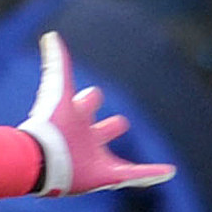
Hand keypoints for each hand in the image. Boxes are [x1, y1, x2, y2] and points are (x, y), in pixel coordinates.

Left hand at [21, 33, 175, 196]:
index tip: (94, 95)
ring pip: (116, 155)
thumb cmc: (50, 124)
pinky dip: (152, 173)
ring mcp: (94, 158)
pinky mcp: (103, 176)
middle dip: (109, 126)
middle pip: (102, 129)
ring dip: (130, 158)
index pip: (89, 101)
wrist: (40, 159)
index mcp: (76, 116)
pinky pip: (133, 175)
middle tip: (120, 123)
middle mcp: (85, 138)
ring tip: (150, 162)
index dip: (92, 98)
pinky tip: (170, 172)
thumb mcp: (59, 89)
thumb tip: (50, 35)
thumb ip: (57, 63)